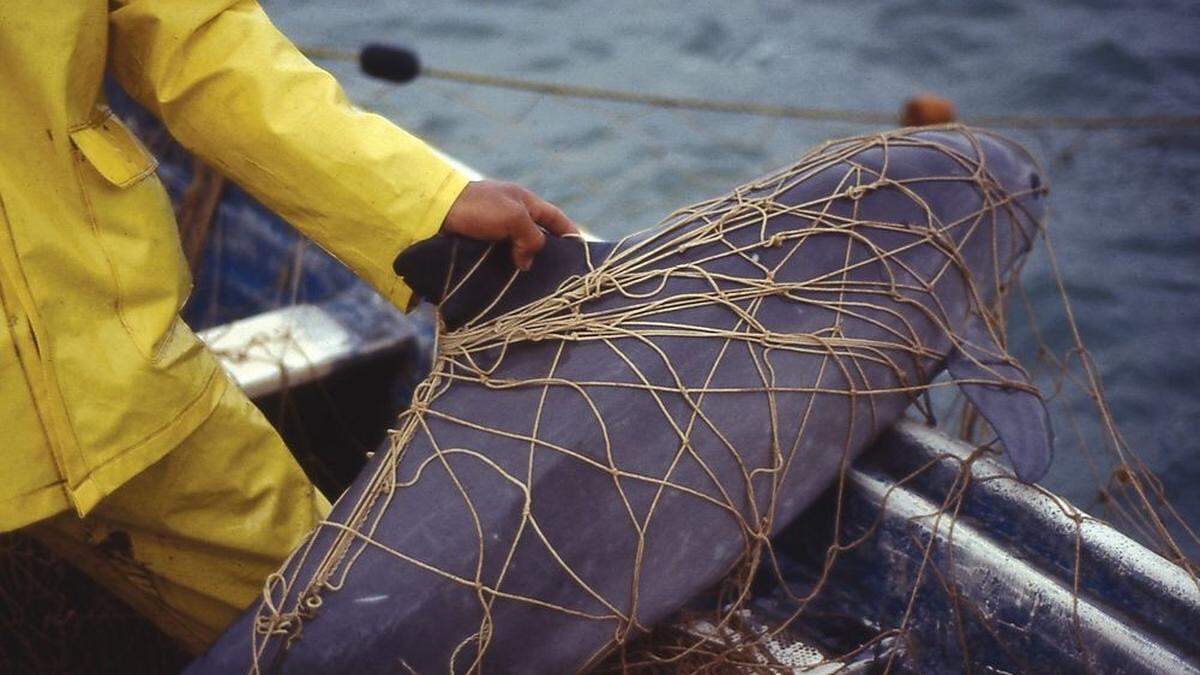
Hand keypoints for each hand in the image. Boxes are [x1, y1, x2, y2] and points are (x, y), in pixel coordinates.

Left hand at [441, 180, 578, 270]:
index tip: (581, 253)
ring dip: (522, 266)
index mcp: (524, 201)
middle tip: (555, 277)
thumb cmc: (478, 208)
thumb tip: (528, 261)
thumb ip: (531, 237)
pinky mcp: (477, 243)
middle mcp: (510, 214)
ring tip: (530, 287)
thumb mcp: (514, 218)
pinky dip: (504, 269)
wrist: (435, 210)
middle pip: (537, 237)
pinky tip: (507, 283)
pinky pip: (498, 258)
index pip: (555, 218)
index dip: (569, 233)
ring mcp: (493, 229)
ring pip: (517, 251)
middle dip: (545, 255)